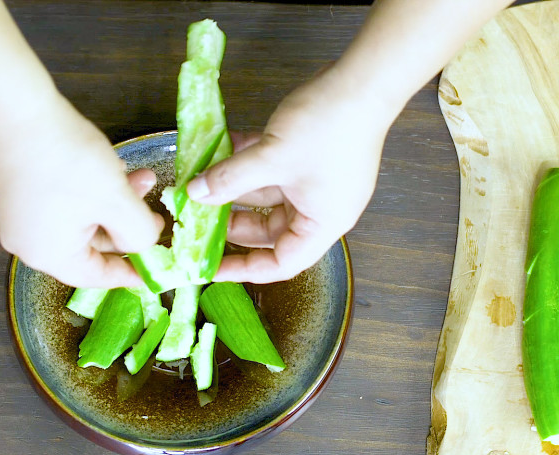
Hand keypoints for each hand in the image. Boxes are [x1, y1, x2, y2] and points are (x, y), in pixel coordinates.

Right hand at [0, 97, 163, 287]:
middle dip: (128, 226)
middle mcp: (30, 243)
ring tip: (144, 179)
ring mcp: (22, 216)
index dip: (130, 273)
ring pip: (82, 219)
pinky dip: (94, 192)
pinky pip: (66, 203)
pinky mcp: (21, 191)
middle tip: (155, 213)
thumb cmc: (68, 161)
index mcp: (49, 256)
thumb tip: (144, 246)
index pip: (97, 277)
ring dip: (116, 202)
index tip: (155, 270)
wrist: (17, 109)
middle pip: (92, 246)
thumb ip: (138, 233)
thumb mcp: (117, 201)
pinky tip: (114, 169)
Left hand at [187, 69, 396, 282]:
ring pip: (267, 195)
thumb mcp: (271, 157)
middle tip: (198, 215)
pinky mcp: (309, 156)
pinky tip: (220, 150)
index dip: (245, 268)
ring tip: (201, 180)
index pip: (282, 262)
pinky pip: (272, 169)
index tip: (213, 268)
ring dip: (236, 187)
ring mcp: (315, 182)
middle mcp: (321, 208)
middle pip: (270, 229)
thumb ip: (230, 178)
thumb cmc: (330, 127)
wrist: (363, 81)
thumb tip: (196, 194)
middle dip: (233, 221)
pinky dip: (248, 163)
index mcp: (322, 223)